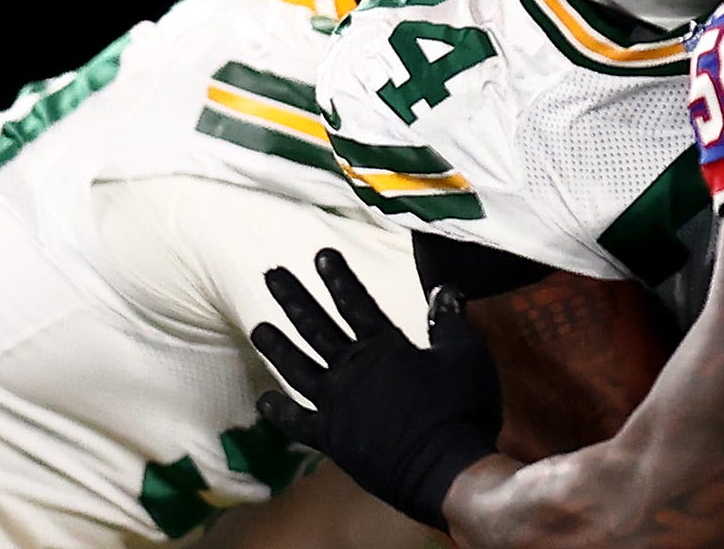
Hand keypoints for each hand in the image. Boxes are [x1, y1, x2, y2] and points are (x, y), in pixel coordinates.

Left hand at [254, 251, 501, 533]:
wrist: (442, 468)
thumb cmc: (459, 407)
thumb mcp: (465, 354)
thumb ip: (449, 320)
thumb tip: (443, 288)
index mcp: (384, 347)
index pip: (356, 303)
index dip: (339, 278)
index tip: (321, 255)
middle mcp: (352, 370)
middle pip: (316, 327)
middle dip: (295, 299)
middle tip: (272, 275)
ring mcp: (336, 404)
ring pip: (298, 368)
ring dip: (278, 346)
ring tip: (258, 326)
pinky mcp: (330, 437)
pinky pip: (297, 421)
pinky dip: (279, 410)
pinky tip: (264, 399)